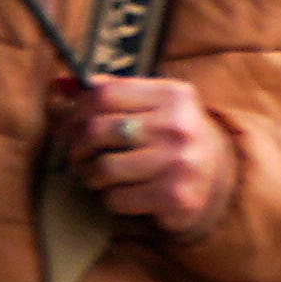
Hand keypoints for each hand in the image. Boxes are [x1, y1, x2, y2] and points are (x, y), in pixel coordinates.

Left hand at [51, 75, 233, 234]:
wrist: (219, 176)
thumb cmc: (173, 136)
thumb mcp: (153, 105)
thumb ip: (111, 92)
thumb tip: (61, 83)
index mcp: (172, 95)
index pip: (104, 94)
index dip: (75, 111)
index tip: (67, 125)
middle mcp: (178, 126)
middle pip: (98, 129)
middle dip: (76, 146)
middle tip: (76, 155)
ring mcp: (179, 162)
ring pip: (104, 167)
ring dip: (90, 175)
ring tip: (95, 175)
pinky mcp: (176, 196)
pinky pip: (118, 198)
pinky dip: (111, 198)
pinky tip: (121, 192)